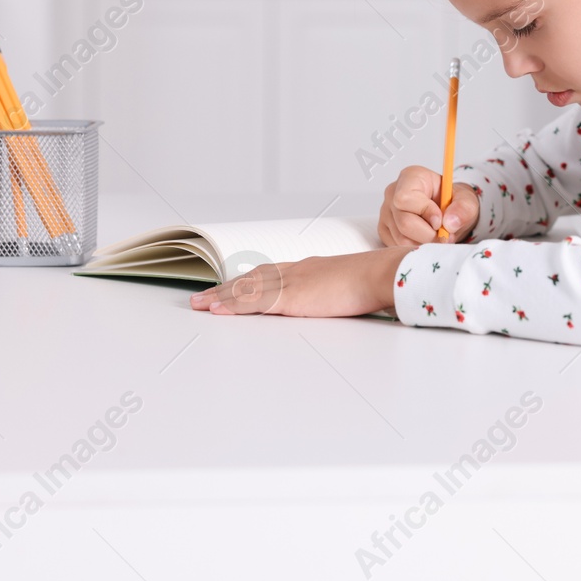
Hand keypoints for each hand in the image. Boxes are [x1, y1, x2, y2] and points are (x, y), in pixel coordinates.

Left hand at [188, 246, 413, 317]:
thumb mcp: (351, 287)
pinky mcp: (291, 297)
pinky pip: (253, 301)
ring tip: (199, 304)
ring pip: (246, 289)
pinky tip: (216, 310)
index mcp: (309, 270)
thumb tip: (342, 300)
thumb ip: (339, 293)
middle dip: (225, 290)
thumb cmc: (375, 281)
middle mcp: (295, 272)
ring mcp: (292, 283)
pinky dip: (232, 305)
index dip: (247, 282)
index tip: (230, 288)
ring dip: (221, 297)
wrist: (381, 274)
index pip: (270, 274)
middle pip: (252, 279)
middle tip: (201, 298)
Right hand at [379, 165, 479, 245]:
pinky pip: (396, 246)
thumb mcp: (467, 201)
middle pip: (403, 222)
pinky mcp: (385, 229)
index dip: (425, 213)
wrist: (448, 212)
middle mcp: (393, 193)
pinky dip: (415, 247)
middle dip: (428, 234)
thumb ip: (463, 209)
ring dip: (424, 243)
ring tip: (437, 237)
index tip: (441, 221)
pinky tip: (426, 239)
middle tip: (444, 235)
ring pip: (400, 238)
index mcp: (411, 177)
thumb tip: (450, 223)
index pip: (405, 198)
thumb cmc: (453, 202)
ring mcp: (386, 212)